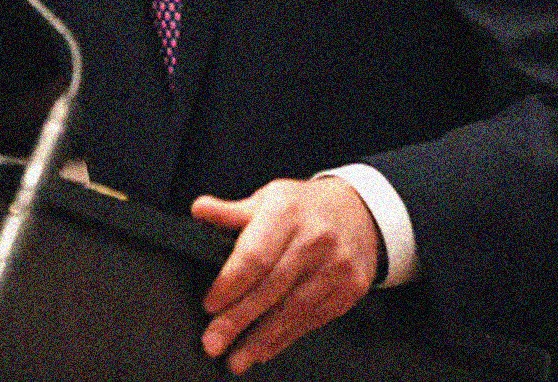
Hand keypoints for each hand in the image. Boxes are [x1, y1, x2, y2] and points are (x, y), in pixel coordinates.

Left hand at [191, 176, 379, 373]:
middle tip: (213, 342)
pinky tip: (263, 350)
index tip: (210, 306)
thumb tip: (199, 210)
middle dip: (239, 320)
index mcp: (287, 213)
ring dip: (261, 339)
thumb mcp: (268, 199)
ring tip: (236, 359)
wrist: (359, 213)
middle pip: (271, 288)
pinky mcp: (351, 289)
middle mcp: (315, 241)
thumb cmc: (302, 208)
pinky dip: (285, 338)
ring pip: (293, 310)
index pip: (255, 256)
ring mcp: (336, 267)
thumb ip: (232, 212)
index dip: (231, 285)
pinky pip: (312, 319)